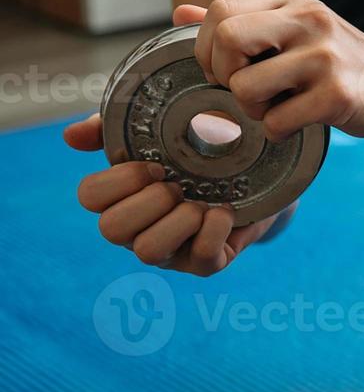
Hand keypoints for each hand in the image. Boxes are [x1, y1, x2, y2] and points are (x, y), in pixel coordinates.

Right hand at [67, 8, 284, 276]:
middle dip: (147, 202)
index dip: (118, 180)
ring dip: (176, 222)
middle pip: (111, 229)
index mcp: (122, 196)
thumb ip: (114, 127)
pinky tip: (224, 211)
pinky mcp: (206, 264)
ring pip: (148, 251)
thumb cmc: (203, 149)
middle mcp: (139, 228)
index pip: (90, 198)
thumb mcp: (161, 129)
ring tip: (200, 202)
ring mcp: (171, 250)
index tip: (154, 164)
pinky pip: (200, 260)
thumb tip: (72, 136)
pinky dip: (212, 233)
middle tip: (177, 184)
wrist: (264, 169)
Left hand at [191, 0, 363, 138]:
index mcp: (293, 1)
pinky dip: (278, 131)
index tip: (225, 68)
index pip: (221, 11)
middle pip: (227, 38)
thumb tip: (181, 14)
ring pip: (246, 87)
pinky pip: (278, 122)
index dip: (207, 46)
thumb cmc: (342, 60)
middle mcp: (309, 21)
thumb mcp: (295, 28)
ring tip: (277, 108)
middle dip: (221, 73)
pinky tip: (298, 123)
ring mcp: (325, 58)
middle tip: (243, 88)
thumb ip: (242, 21)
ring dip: (252, 110)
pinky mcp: (338, 95)